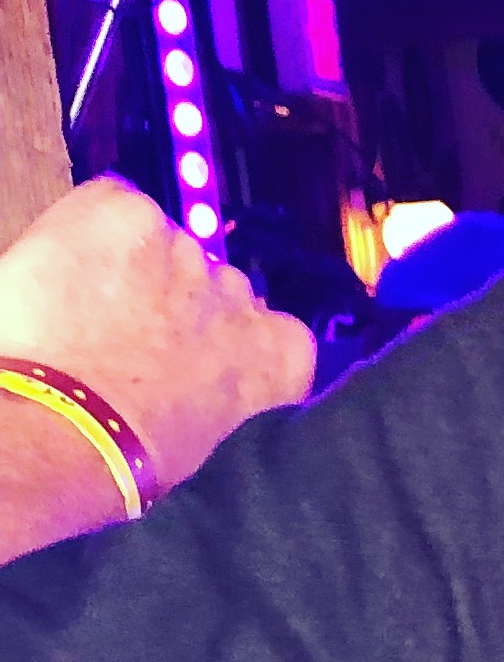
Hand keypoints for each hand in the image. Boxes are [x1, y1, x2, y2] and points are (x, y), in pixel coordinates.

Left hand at [0, 179, 311, 489]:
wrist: (71, 428)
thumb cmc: (136, 457)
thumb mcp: (212, 437)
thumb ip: (225, 393)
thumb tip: (197, 382)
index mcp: (280, 355)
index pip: (275, 330)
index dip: (226, 340)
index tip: (192, 361)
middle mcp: (241, 297)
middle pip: (211, 284)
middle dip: (174, 304)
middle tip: (126, 340)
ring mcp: (185, 252)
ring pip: (159, 247)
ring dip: (129, 269)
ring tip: (84, 311)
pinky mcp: (128, 216)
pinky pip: (109, 204)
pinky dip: (85, 229)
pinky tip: (65, 272)